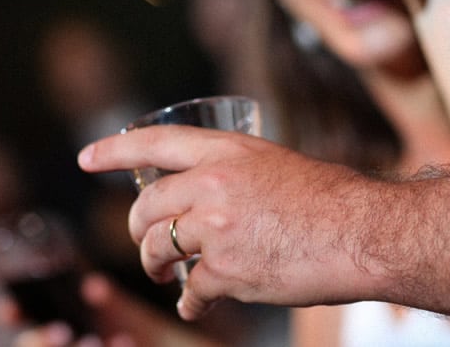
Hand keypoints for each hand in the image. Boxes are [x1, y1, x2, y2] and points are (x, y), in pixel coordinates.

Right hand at [0, 272, 219, 346]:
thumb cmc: (142, 332)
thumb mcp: (126, 314)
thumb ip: (109, 301)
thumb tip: (91, 287)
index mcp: (59, 326)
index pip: (22, 319)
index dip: (12, 312)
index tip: (11, 308)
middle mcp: (62, 343)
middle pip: (29, 344)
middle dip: (41, 341)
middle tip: (63, 333)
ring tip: (95, 343)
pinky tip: (124, 343)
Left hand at [78, 125, 385, 320]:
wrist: (363, 233)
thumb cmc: (331, 200)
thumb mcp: (276, 166)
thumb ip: (236, 177)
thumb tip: (210, 200)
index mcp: (227, 152)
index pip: (155, 143)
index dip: (115, 151)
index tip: (87, 158)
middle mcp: (212, 184)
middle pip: (146, 208)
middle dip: (138, 230)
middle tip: (145, 244)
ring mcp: (216, 227)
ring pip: (159, 249)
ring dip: (154, 266)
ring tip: (163, 274)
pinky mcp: (226, 269)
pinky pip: (191, 291)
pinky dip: (191, 303)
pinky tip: (197, 306)